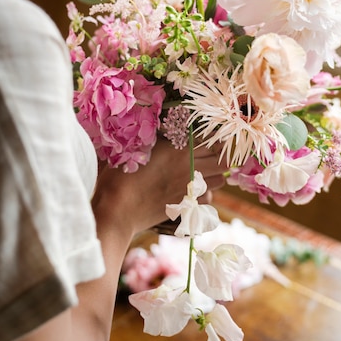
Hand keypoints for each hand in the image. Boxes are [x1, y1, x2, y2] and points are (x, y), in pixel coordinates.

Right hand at [92, 138, 225, 240]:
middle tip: (211, 155)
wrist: (118, 209)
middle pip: (222, 160)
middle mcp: (190, 167)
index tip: (210, 139)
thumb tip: (172, 131)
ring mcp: (191, 188)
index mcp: (179, 148)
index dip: (212, 139)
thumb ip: (159, 139)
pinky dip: (205, 193)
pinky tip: (193, 191)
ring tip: (203, 172)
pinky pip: (209, 197)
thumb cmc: (121, 175)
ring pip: (220, 179)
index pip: (210, 139)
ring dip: (215, 174)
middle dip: (220, 156)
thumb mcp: (138, 148)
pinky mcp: (188, 206)